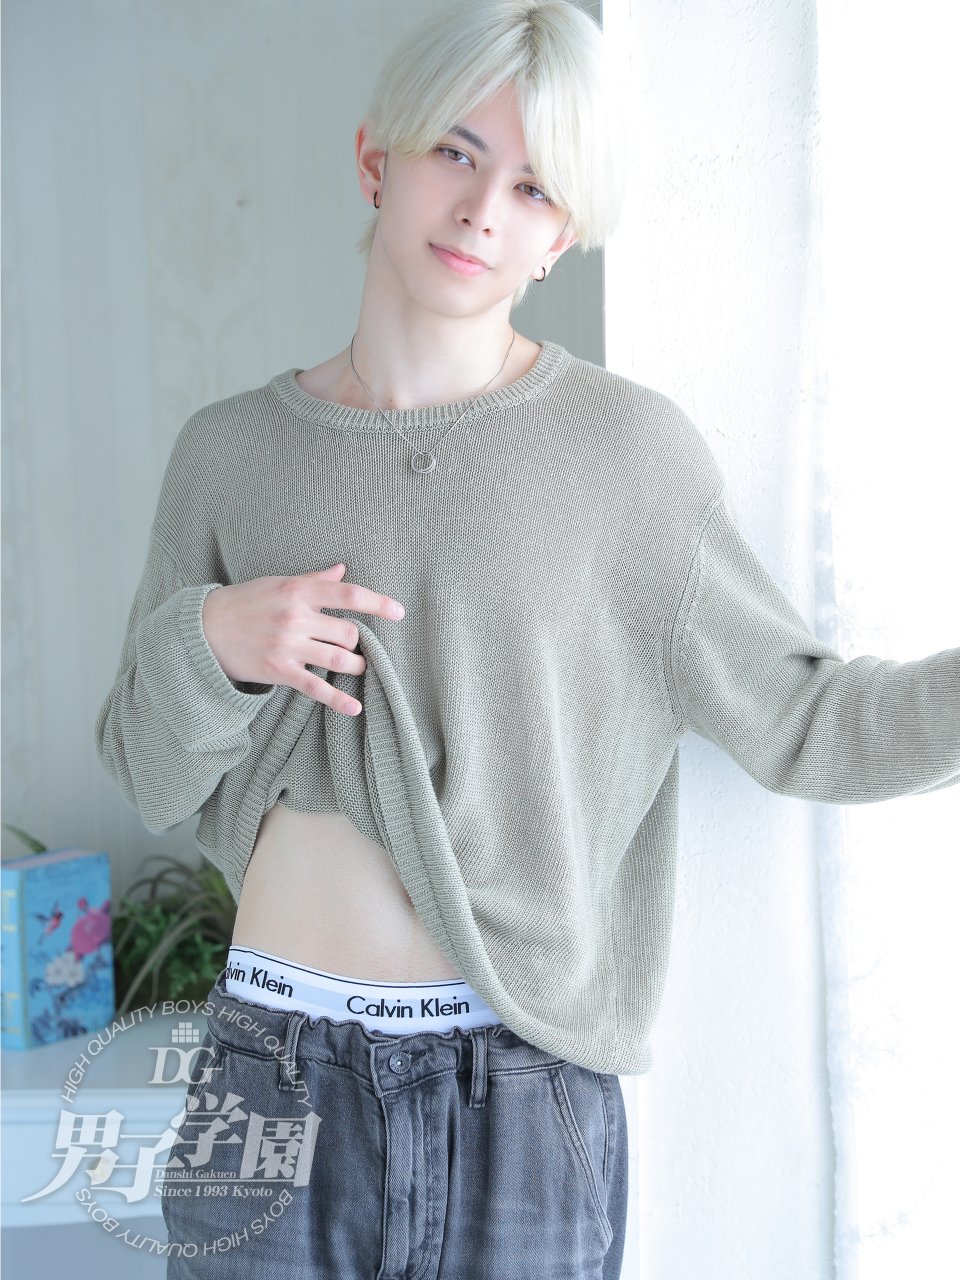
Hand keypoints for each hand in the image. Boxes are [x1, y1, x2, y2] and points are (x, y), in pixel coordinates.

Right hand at [201, 563, 403, 715]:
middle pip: (348, 633)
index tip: (398, 612)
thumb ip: (313, 580)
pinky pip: (317, 688)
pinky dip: (339, 700)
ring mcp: (289, 645)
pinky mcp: (280, 671)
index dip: (378, 603)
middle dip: (357, 642)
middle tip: (353, 645)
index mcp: (298, 591)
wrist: (205, 628)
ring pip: (340, 660)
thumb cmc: (245, 602)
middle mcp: (296, 617)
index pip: (348, 594)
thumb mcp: (279, 583)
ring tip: (355, 667)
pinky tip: (356, 709)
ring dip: (355, 666)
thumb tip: (342, 569)